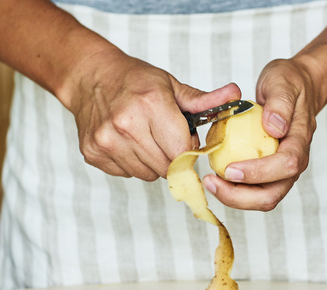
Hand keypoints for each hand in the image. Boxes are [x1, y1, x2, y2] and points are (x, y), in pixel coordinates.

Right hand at [69, 48, 241, 180]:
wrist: (90, 77)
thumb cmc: (135, 81)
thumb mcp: (171, 85)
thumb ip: (204, 100)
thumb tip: (236, 96)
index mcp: (151, 105)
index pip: (183, 152)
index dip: (189, 151)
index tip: (186, 142)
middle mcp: (126, 125)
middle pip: (166, 167)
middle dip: (172, 158)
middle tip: (164, 138)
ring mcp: (107, 141)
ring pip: (147, 174)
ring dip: (152, 162)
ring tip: (144, 138)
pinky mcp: (93, 154)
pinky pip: (126, 174)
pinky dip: (131, 163)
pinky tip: (126, 142)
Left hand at [202, 57, 319, 210]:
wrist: (295, 88)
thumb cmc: (289, 84)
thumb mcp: (283, 82)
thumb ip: (280, 103)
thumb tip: (274, 127)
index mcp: (300, 142)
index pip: (286, 165)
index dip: (258, 172)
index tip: (230, 169)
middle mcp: (293, 163)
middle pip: (271, 195)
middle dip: (240, 197)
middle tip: (211, 183)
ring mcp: (281, 172)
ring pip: (261, 199)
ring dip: (233, 197)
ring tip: (209, 182)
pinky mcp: (268, 173)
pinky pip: (251, 190)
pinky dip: (232, 189)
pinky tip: (213, 177)